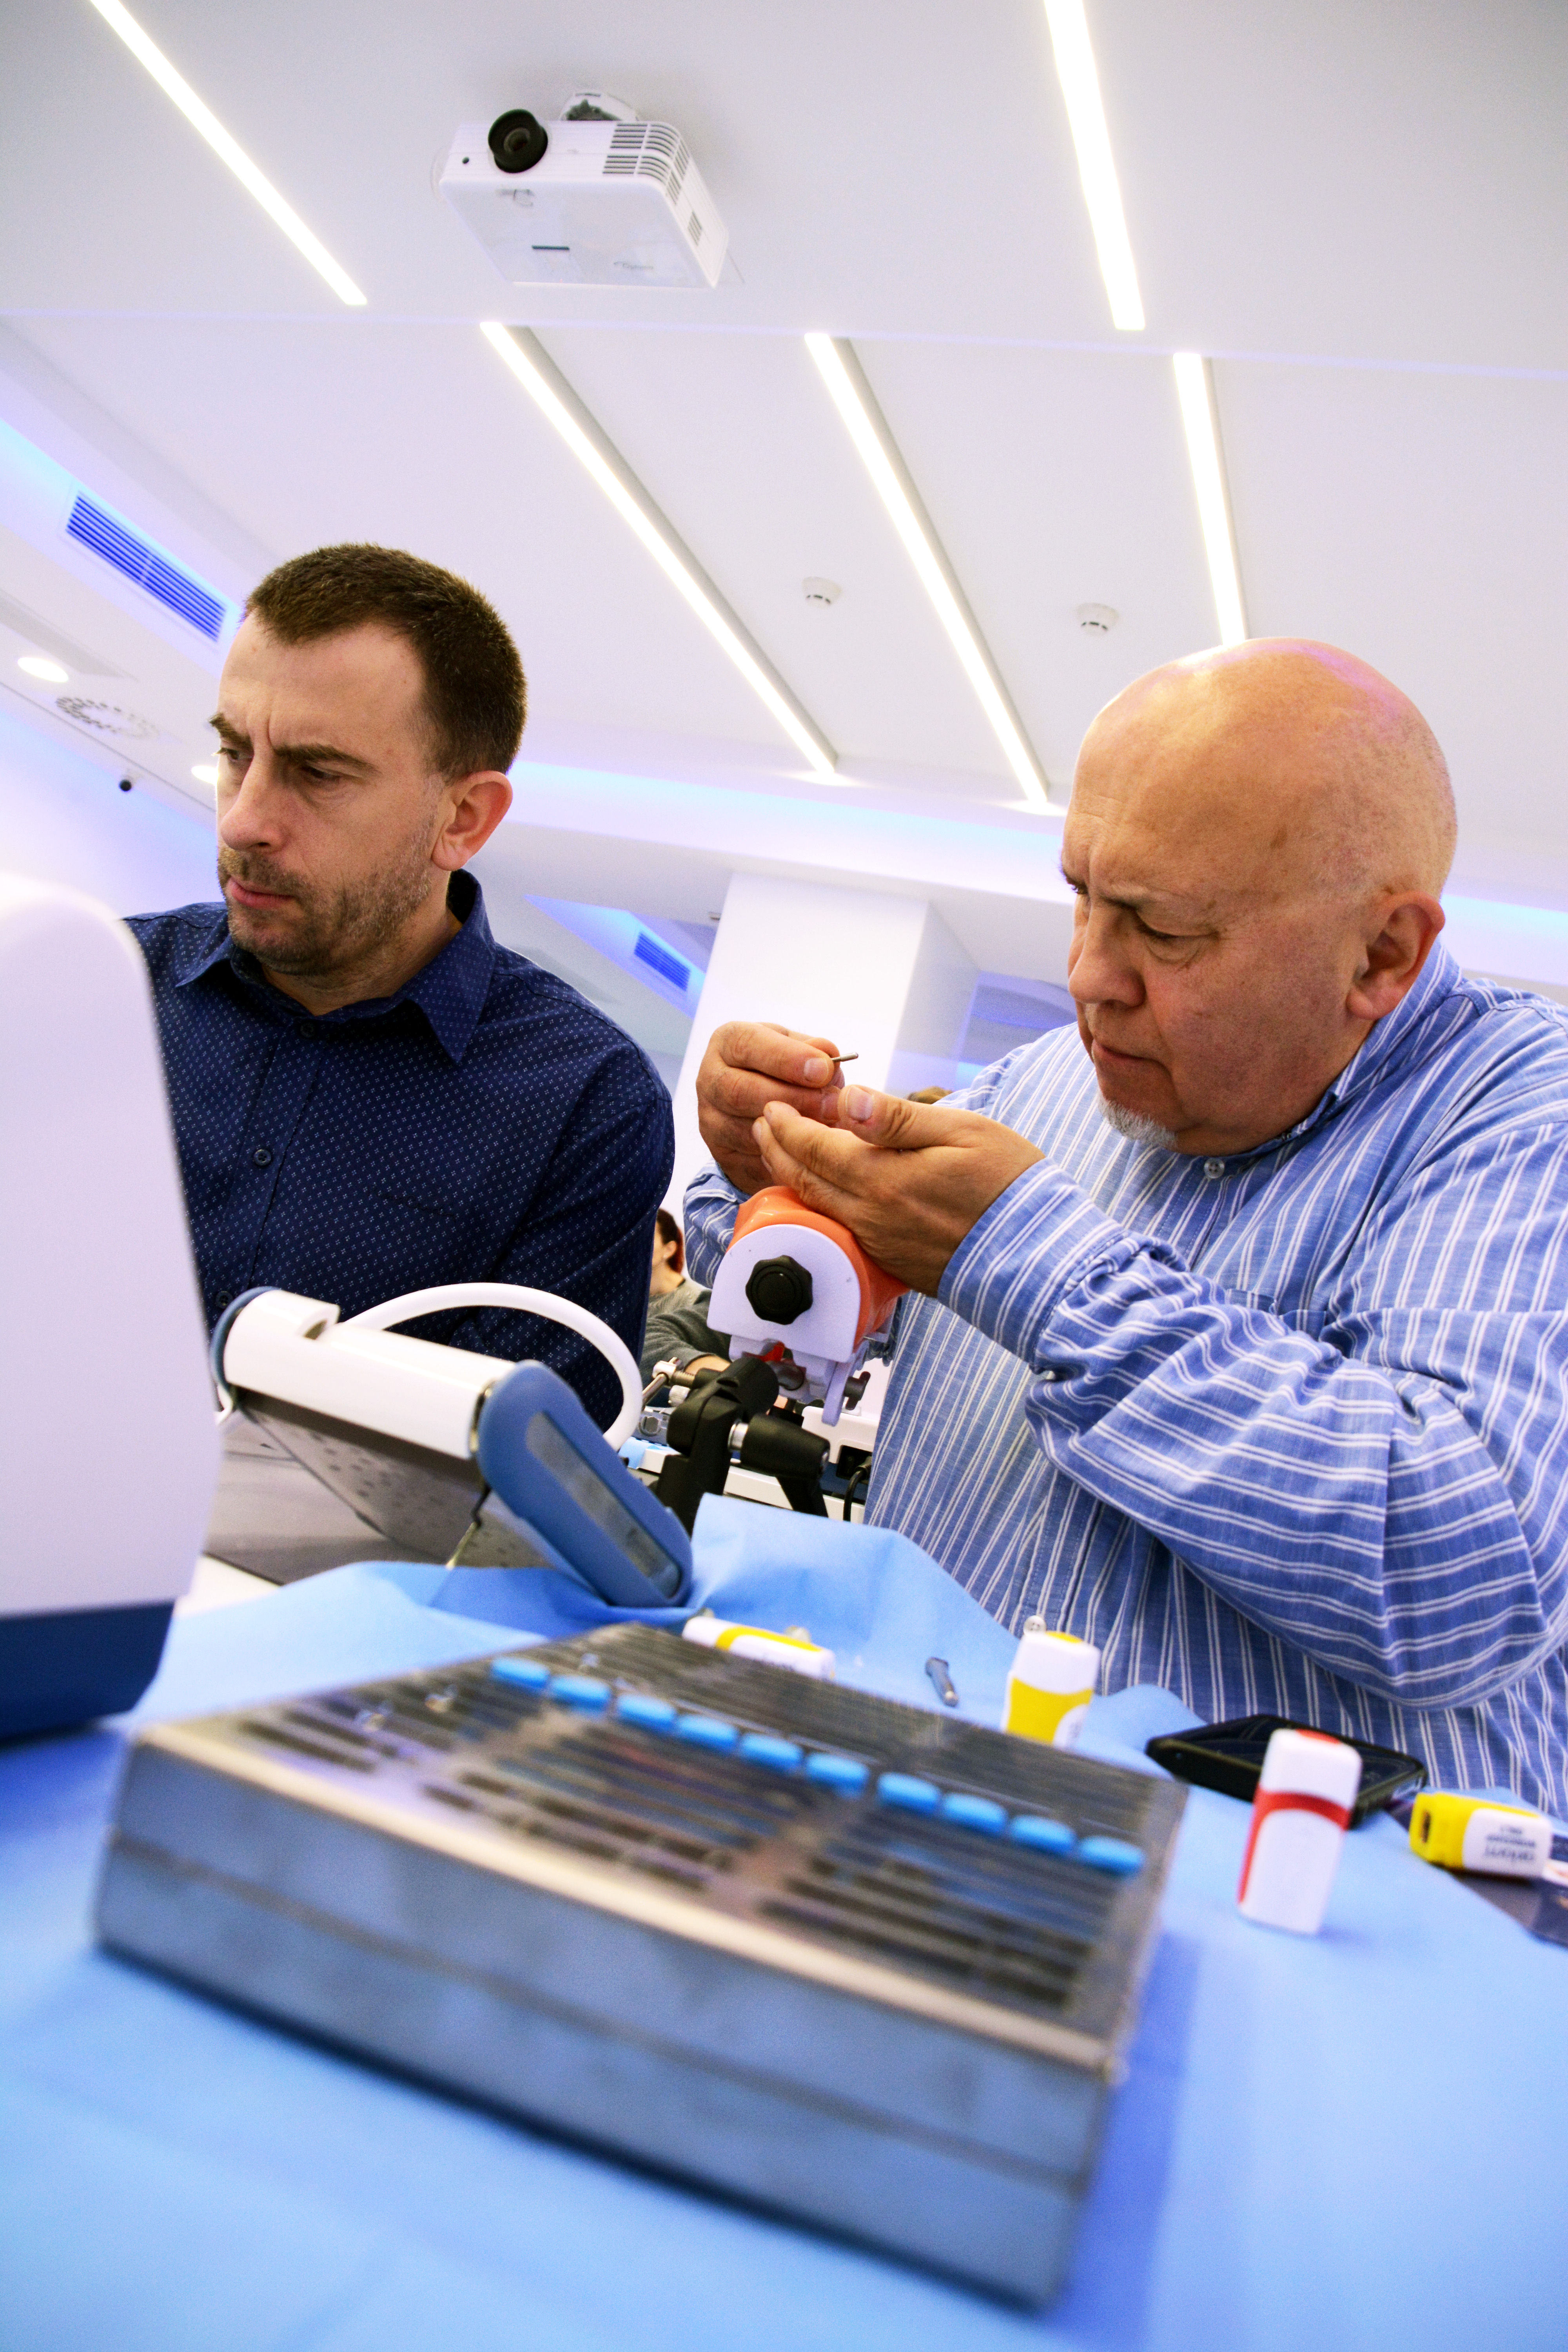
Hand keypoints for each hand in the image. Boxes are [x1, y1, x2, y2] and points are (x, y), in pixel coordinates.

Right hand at [696, 1020, 846, 1194]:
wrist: (757, 1106)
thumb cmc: (783, 1069)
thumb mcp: (797, 1048)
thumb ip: (813, 1049)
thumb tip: (828, 1059)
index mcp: (728, 1042)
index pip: (748, 1044)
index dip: (787, 1058)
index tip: (823, 1070)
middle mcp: (710, 1079)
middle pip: (740, 1091)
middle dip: (792, 1099)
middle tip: (832, 1105)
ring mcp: (710, 1119)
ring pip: (745, 1130)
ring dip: (791, 1133)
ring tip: (828, 1128)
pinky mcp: (721, 1153)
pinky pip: (751, 1161)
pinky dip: (784, 1158)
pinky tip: (810, 1152)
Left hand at [752, 1086, 1043, 1293]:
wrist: (1039, 1255)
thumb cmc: (1008, 1184)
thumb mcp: (960, 1132)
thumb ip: (897, 1119)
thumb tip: (847, 1099)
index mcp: (882, 1179)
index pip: (815, 1148)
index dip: (788, 1126)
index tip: (773, 1107)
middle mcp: (870, 1217)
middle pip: (806, 1181)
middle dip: (777, 1151)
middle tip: (762, 1126)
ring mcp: (879, 1244)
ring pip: (819, 1209)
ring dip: (794, 1178)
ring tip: (782, 1154)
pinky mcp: (892, 1263)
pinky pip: (841, 1230)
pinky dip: (822, 1205)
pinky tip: (825, 1193)